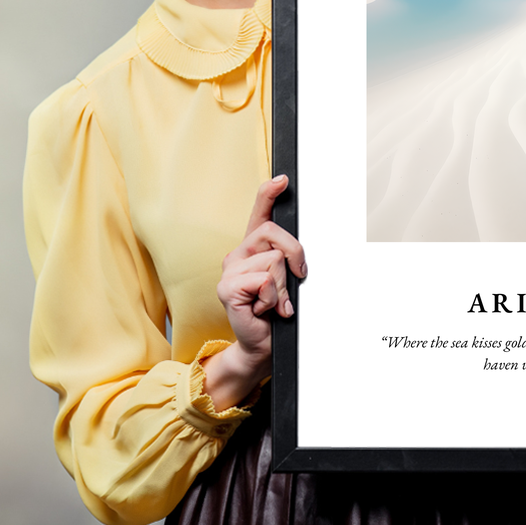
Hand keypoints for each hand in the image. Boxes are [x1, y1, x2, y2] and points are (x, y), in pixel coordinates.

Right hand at [202, 175, 306, 409]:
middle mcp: (238, 254)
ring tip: (274, 302)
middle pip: (274, 233)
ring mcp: (230, 270)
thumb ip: (288, 260)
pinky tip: (264, 309)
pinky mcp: (227, 288)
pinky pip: (264, 280)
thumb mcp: (287, 280)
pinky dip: (273, 298)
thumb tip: (298, 252)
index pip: (259, 213)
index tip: (283, 180)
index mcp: (253, 248)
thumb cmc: (275, 312)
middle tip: (296, 279)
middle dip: (295, 255)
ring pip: (274, 260)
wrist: (262, 344)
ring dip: (283, 286)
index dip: (269, 193)